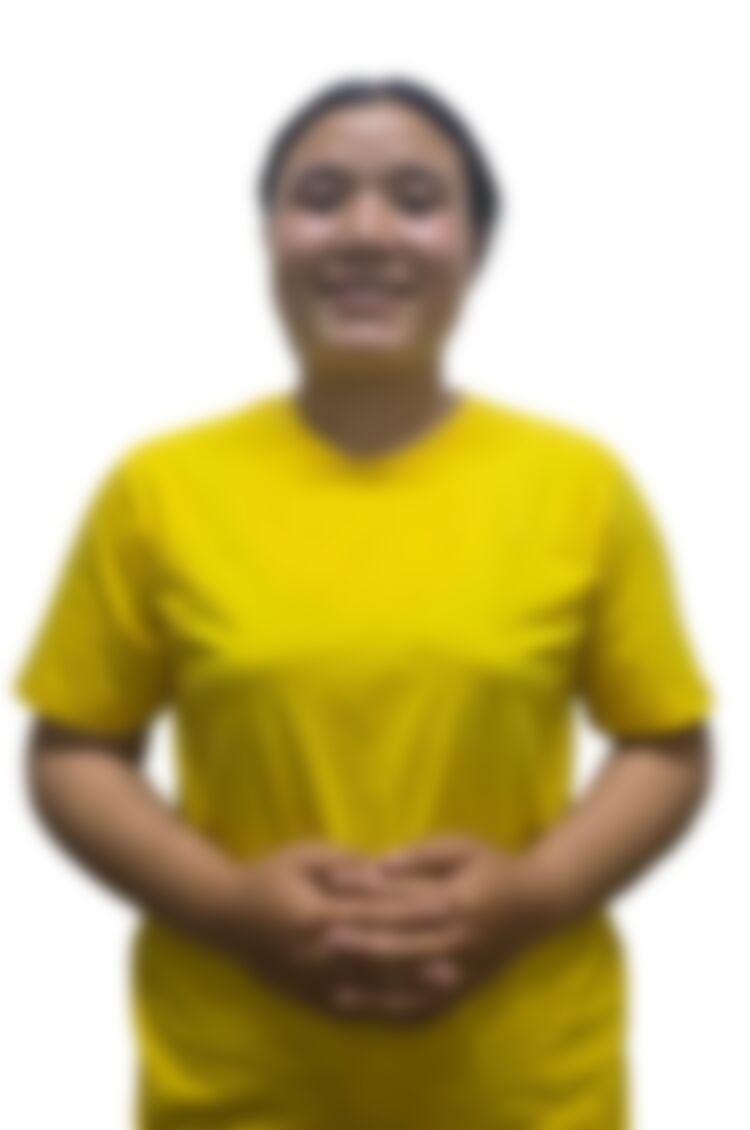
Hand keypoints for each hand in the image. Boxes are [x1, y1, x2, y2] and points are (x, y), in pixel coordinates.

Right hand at [211, 839, 428, 1018]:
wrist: (224, 915)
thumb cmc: (267, 875)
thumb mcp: (306, 855)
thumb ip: (347, 864)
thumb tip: (385, 869)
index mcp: (319, 914)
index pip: (376, 914)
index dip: (413, 914)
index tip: (446, 911)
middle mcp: (318, 953)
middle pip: (379, 958)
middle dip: (419, 961)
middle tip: (457, 963)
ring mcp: (312, 980)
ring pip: (368, 988)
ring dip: (405, 989)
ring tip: (439, 991)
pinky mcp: (306, 995)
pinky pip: (348, 1006)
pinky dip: (378, 1009)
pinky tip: (402, 1010)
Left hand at [316, 834, 561, 1020]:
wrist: (540, 902)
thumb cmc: (495, 866)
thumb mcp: (462, 846)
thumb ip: (422, 855)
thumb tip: (381, 863)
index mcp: (455, 901)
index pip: (402, 899)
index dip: (365, 894)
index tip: (333, 889)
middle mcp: (458, 940)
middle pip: (402, 947)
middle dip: (361, 946)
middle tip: (323, 944)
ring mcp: (462, 969)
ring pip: (413, 988)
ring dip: (375, 992)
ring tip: (337, 992)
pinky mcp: (465, 988)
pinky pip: (430, 1009)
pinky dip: (399, 1014)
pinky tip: (373, 1015)